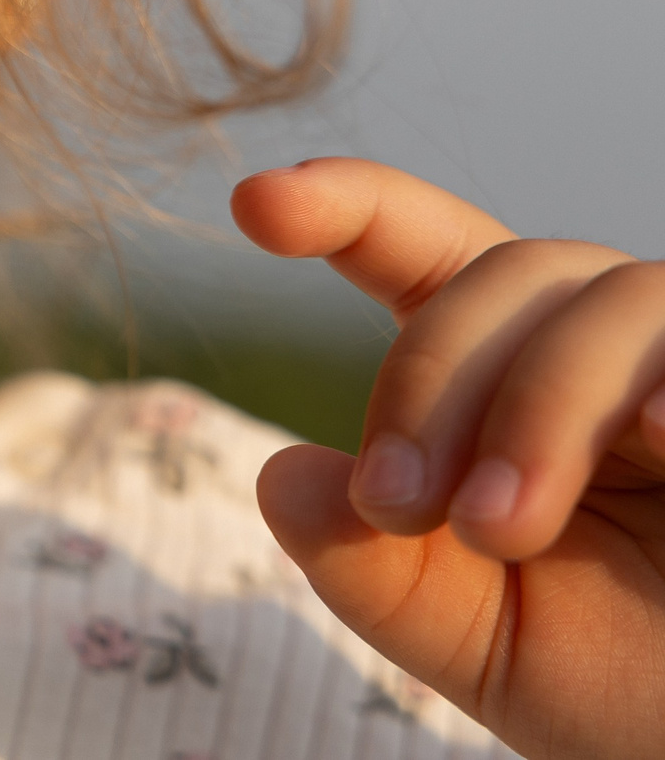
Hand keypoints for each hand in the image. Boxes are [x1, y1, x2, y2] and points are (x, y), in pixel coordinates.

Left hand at [232, 158, 664, 759]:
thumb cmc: (613, 678)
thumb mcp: (468, 631)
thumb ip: (369, 568)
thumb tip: (280, 477)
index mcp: (500, 370)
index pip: (414, 249)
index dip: (343, 205)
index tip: (256, 203)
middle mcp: (597, 341)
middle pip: (497, 275)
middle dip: (427, 384)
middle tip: (397, 506)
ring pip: (610, 300)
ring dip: (537, 409)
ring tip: (499, 529)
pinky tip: (658, 442)